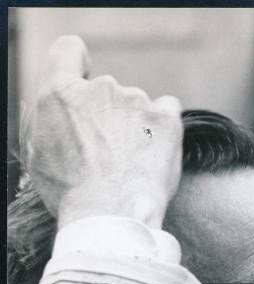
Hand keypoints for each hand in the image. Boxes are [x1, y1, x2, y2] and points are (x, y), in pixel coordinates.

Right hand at [25, 35, 182, 228]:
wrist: (111, 216)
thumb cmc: (71, 194)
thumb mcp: (39, 156)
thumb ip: (48, 123)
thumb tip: (58, 113)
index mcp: (61, 93)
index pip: (68, 51)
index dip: (77, 64)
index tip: (85, 82)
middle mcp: (100, 88)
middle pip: (106, 91)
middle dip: (107, 116)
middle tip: (107, 156)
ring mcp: (136, 100)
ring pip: (137, 106)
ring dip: (135, 129)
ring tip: (131, 168)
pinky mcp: (166, 119)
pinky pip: (168, 110)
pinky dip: (164, 129)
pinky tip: (156, 156)